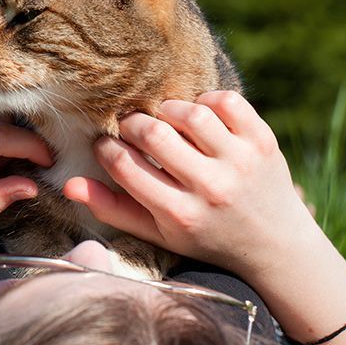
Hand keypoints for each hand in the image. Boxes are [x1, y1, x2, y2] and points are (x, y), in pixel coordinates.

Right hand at [62, 91, 315, 277]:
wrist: (275, 244)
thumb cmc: (206, 237)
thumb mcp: (158, 234)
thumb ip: (114, 210)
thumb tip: (70, 185)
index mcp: (180, 214)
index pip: (125, 166)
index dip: (106, 149)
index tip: (107, 146)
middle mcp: (211, 188)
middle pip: (154, 134)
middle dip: (133, 124)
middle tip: (132, 129)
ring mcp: (241, 162)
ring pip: (190, 113)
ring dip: (168, 110)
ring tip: (164, 120)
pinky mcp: (264, 141)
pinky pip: (227, 102)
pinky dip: (207, 100)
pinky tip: (200, 115)